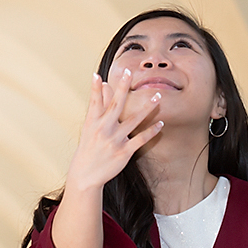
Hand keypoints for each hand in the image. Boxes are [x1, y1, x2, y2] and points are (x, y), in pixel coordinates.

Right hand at [64, 67, 162, 195]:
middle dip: (122, 88)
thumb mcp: (90, 126)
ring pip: (134, 120)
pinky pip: (141, 139)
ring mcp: (115, 140)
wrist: (86, 175)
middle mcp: (104, 129)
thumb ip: (99, 105)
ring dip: (147, 108)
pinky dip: (151, 131)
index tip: (98, 75)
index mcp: (93, 122)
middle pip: (115, 105)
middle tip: (129, 72)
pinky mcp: (124, 152)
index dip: (95, 88)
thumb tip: (105, 83)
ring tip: (158, 97)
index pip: (94, 101)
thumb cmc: (89, 146)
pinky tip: (161, 124)